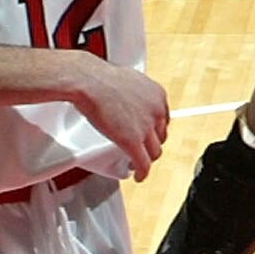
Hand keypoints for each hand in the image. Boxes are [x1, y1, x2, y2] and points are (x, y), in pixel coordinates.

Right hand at [64, 59, 170, 178]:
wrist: (90, 82)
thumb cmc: (101, 78)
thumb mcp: (129, 81)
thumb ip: (136, 93)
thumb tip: (130, 98)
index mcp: (157, 96)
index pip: (164, 120)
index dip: (155, 131)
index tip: (149, 135)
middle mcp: (156, 111)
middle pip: (161, 137)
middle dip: (152, 145)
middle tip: (142, 149)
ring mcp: (146, 128)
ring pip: (154, 153)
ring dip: (147, 160)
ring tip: (138, 163)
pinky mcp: (133, 142)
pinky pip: (143, 163)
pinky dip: (142, 173)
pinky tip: (138, 175)